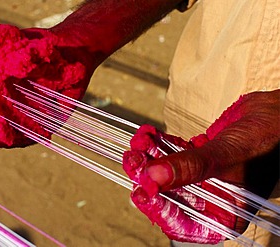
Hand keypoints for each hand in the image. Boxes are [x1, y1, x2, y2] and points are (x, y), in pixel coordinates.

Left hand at [123, 89, 279, 242]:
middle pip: (169, 195)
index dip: (158, 208)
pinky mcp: (198, 155)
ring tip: (137, 142)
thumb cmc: (268, 137)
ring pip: (166, 171)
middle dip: (148, 177)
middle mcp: (212, 198)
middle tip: (132, 160)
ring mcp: (202, 176)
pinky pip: (172, 153)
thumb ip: (191, 167)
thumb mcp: (227, 156)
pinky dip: (157, 144)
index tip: (140, 190)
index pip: (184, 222)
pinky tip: (146, 134)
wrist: (277, 111)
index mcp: (225, 212)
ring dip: (148, 157)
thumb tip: (153, 178)